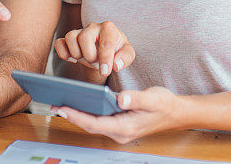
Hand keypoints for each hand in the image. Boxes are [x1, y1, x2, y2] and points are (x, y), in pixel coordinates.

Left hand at [50, 87, 180, 143]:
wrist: (176, 112)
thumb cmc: (165, 104)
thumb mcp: (153, 98)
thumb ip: (136, 98)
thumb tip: (120, 99)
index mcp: (125, 128)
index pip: (95, 124)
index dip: (77, 116)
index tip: (63, 108)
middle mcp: (120, 132)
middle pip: (90, 125)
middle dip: (72, 115)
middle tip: (54, 103)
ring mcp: (119, 130)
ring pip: (93, 123)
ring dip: (78, 114)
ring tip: (61, 101)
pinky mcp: (119, 124)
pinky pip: (99, 120)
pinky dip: (88, 112)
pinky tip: (79, 101)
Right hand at [54, 21, 134, 79]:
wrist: (105, 51)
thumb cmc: (116, 50)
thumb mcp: (127, 54)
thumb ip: (125, 58)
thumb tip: (115, 65)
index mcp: (108, 28)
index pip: (105, 43)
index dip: (105, 59)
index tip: (105, 71)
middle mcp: (93, 27)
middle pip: (84, 38)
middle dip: (90, 56)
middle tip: (96, 62)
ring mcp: (79, 31)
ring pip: (70, 37)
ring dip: (77, 54)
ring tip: (85, 59)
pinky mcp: (68, 39)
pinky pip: (59, 43)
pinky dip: (64, 53)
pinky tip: (73, 59)